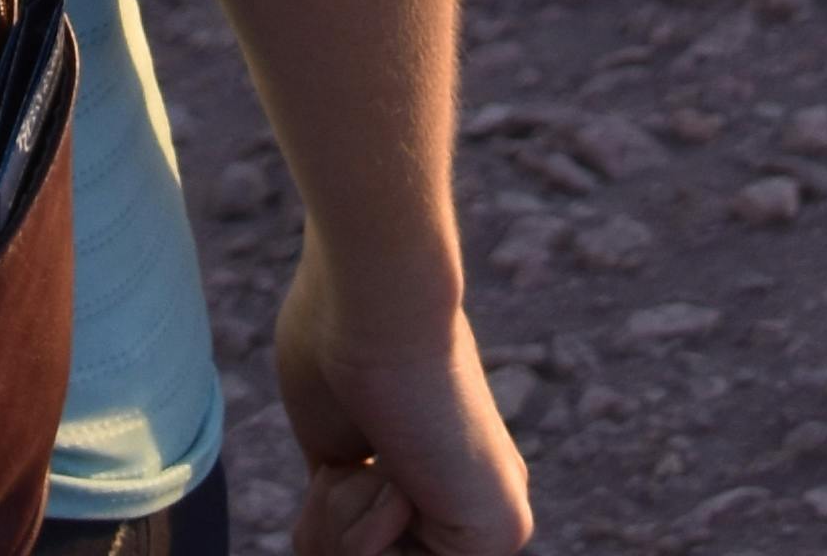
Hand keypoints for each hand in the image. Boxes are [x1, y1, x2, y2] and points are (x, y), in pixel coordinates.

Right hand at [274, 233, 531, 555]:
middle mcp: (469, 500)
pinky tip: (397, 472)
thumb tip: (325, 537)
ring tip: (374, 453)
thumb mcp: (332, 437)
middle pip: (369, 554)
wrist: (374, 295)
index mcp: (433, 475)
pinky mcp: (501, 532)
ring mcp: (492, 519)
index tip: (333, 464)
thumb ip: (350, 486)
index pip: (369, 539)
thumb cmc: (339, 336)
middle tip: (347, 460)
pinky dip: (369, 531)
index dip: (327, 515)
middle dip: (333, 520)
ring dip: (346, 517)